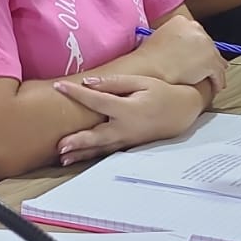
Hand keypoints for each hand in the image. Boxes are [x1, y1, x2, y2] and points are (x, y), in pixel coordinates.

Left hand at [52, 75, 207, 165]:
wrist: (181, 112)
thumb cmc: (160, 93)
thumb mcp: (141, 82)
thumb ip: (114, 82)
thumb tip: (88, 82)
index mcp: (129, 110)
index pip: (98, 101)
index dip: (77, 93)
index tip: (59, 86)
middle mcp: (126, 128)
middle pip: (99, 136)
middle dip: (79, 141)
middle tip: (60, 145)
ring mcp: (127, 141)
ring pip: (100, 149)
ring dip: (81, 154)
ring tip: (62, 158)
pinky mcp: (126, 146)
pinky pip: (106, 151)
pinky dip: (90, 156)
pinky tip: (74, 159)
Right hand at [139, 16, 227, 93]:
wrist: (148, 70)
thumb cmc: (148, 59)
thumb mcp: (161, 39)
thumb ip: (177, 40)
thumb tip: (188, 51)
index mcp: (181, 21)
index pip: (197, 35)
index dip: (196, 49)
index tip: (194, 57)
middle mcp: (195, 29)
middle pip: (209, 46)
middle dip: (206, 59)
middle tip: (201, 71)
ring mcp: (205, 44)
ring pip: (217, 60)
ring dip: (213, 71)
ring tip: (208, 81)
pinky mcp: (211, 61)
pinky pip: (218, 74)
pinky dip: (216, 82)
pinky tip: (211, 88)